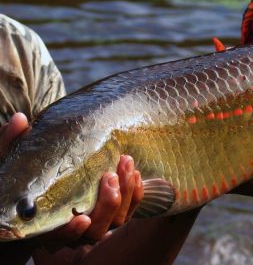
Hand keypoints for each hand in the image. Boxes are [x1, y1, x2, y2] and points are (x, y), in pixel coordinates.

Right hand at [0, 113, 143, 264]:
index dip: (71, 231)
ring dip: (125, 193)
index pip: (60, 236)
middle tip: (110, 175)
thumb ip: (13, 144)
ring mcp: (97, 220)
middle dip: (108, 205)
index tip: (81, 218)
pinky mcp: (113, 210)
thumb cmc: (27, 178)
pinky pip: (129, 210)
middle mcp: (75, 227)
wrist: (49, 187)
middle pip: (97, 230)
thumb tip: (19, 120)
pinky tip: (135, 173)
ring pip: (117, 220)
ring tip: (126, 162)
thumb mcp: (15, 161)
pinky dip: (135, 194)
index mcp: (48, 223)